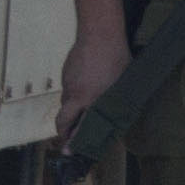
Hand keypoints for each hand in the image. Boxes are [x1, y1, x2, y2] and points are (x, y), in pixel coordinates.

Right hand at [56, 20, 130, 141]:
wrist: (100, 33)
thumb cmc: (117, 59)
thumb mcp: (122, 86)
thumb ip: (114, 105)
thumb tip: (114, 120)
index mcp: (90, 100)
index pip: (77, 127)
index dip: (73, 141)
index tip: (69, 151)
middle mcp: (75, 94)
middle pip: (63, 120)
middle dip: (63, 132)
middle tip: (66, 141)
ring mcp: (68, 82)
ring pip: (66, 103)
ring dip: (71, 111)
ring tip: (83, 111)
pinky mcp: (66, 73)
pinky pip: (68, 89)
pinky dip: (74, 94)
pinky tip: (87, 86)